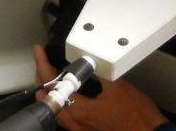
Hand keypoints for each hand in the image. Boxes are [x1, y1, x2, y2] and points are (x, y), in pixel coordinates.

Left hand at [33, 45, 168, 130]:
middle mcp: (74, 123)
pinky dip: (61, 103)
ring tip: (54, 76)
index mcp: (78, 110)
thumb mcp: (117, 86)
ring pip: (55, 110)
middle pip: (46, 99)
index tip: (39, 52)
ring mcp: (79, 130)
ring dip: (51, 92)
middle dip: (43, 79)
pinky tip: (68, 95)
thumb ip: (99, 72)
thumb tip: (88, 60)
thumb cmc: (136, 115)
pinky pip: (65, 118)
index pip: (52, 85)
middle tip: (45, 62)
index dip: (43, 65)